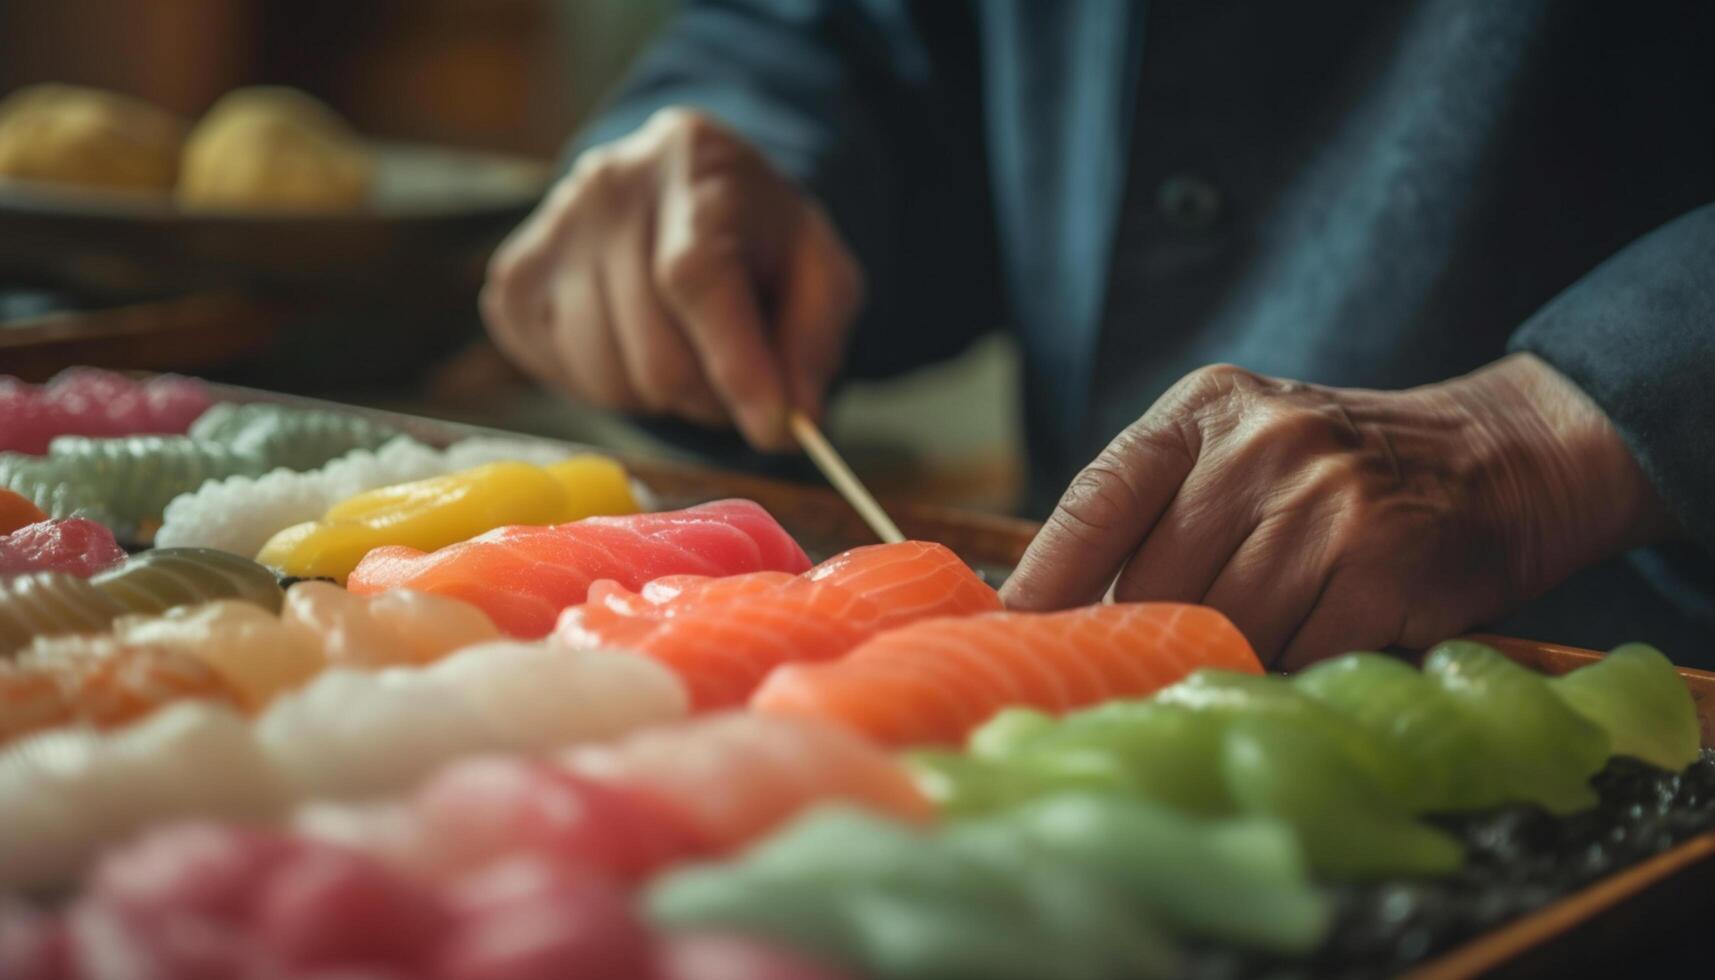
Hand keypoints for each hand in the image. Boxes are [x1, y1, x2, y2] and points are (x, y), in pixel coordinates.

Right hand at [481, 108, 863, 448]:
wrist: (678, 197)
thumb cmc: (756, 240)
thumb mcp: (819, 273)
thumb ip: (815, 342)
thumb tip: (792, 421)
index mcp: (693, 163)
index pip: (697, 276)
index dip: (735, 363)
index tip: (771, 427)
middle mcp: (607, 185)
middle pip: (653, 347)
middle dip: (708, 396)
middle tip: (734, 387)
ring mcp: (549, 232)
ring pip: (607, 376)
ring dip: (660, 398)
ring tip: (686, 356)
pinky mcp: (514, 282)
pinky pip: (563, 379)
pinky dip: (611, 387)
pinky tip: (635, 345)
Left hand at [1001, 354, 1673, 666]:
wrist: (1500, 459)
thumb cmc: (1342, 474)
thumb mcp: (1241, 451)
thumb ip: (1159, 512)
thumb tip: (1053, 616)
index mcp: (1205, 410)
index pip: (1096, 500)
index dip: (1045, 580)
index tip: (1004, 634)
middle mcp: (1261, 444)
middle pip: (1156, 584)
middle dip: (1141, 642)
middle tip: (1129, 676)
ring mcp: (1324, 501)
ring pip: (1224, 627)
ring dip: (1222, 660)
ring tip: (1237, 657)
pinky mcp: (1380, 562)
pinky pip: (1297, 654)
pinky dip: (1291, 670)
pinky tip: (1308, 651)